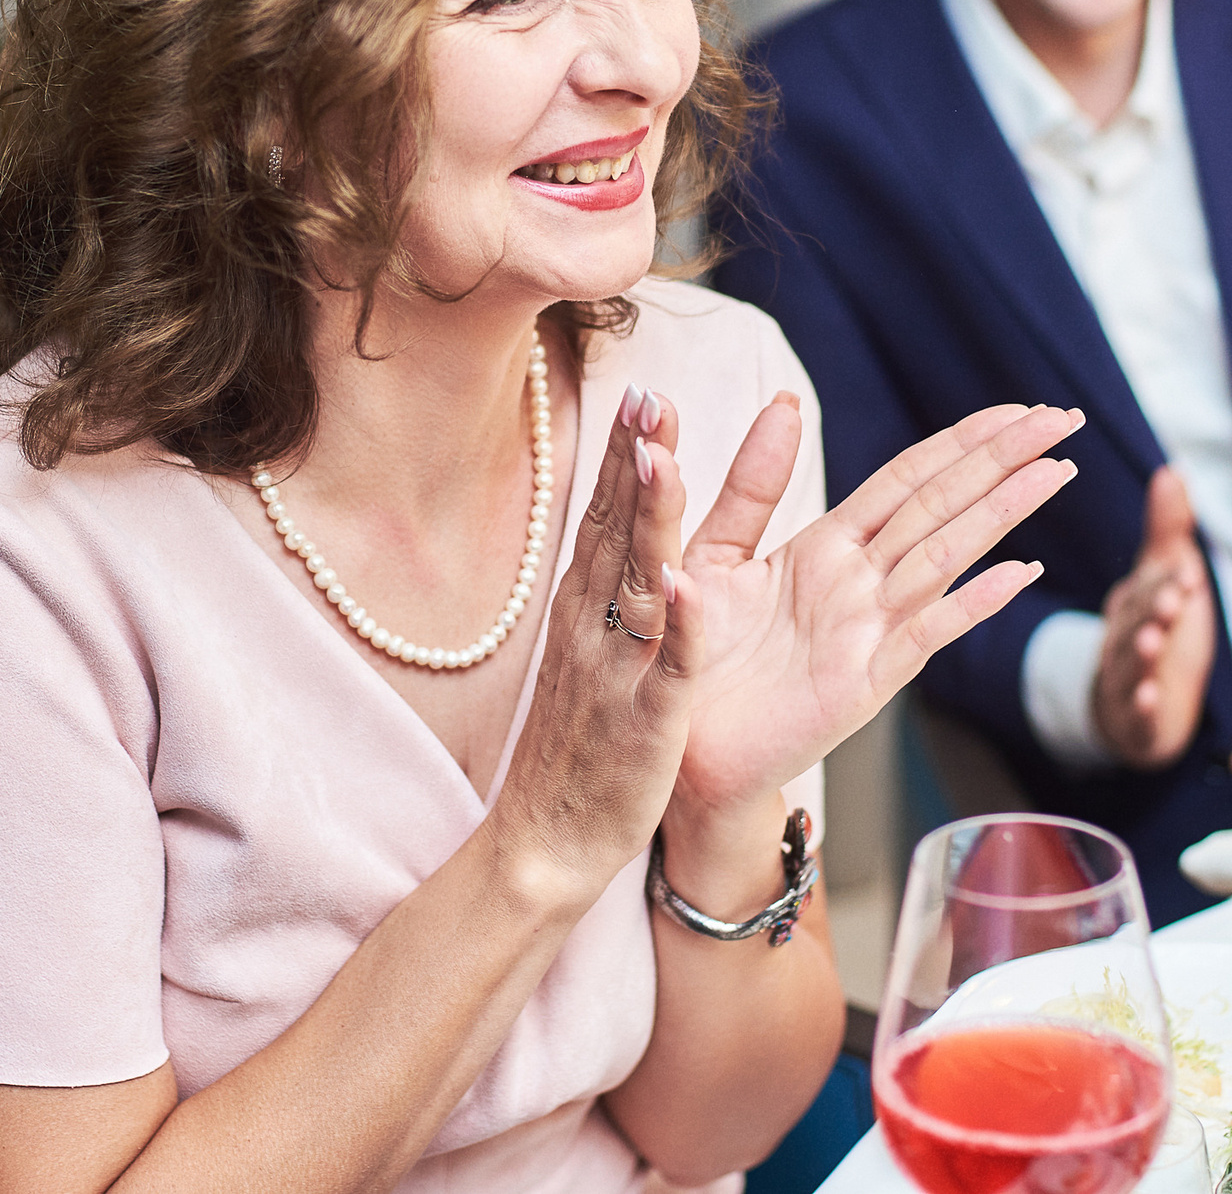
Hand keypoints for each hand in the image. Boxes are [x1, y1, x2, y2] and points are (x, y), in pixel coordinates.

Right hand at [484, 393, 697, 900]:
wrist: (546, 839)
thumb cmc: (578, 743)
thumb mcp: (589, 649)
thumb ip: (608, 586)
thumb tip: (626, 523)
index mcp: (585, 608)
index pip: (604, 515)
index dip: (623, 454)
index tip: (642, 392)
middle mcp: (593, 628)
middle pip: (614, 531)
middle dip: (633, 462)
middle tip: (649, 395)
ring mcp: (614, 672)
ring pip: (637, 584)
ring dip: (649, 521)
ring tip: (662, 459)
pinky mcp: (643, 722)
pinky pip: (663, 668)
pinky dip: (676, 626)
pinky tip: (685, 585)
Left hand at [647, 393, 1083, 818]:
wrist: (683, 749)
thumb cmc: (697, 656)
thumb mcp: (714, 554)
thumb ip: (753, 483)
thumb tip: (786, 401)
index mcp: (828, 547)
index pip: (910, 479)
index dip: (963, 440)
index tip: (1019, 407)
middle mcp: (860, 583)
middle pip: (942, 505)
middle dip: (1002, 460)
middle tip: (1064, 418)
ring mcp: (869, 631)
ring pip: (945, 555)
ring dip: (1001, 511)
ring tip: (1056, 471)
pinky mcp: (862, 682)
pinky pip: (924, 634)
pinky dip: (972, 602)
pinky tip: (1019, 571)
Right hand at [1090, 467, 1216, 769]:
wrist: (1129, 706)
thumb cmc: (1155, 630)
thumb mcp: (1164, 580)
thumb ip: (1168, 530)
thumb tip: (1171, 470)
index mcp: (1131, 603)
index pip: (1147, 587)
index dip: (1166, 580)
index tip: (1188, 571)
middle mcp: (1123, 638)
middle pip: (1134, 622)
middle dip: (1151, 610)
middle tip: (1171, 601)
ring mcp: (1126, 680)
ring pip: (1130, 666)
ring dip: (1141, 654)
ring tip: (1153, 643)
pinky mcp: (1136, 719)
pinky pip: (1136, 713)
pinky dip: (1141, 707)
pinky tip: (1149, 700)